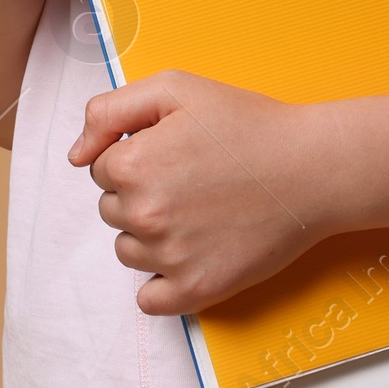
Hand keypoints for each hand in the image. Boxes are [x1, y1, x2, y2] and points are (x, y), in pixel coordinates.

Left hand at [68, 69, 328, 313]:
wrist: (313, 168)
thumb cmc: (248, 124)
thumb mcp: (176, 88)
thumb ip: (109, 111)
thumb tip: (75, 157)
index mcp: (131, 164)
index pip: (102, 168)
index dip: (137, 154)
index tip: (177, 152)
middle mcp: (143, 214)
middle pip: (112, 210)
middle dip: (142, 193)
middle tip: (193, 179)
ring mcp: (168, 257)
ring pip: (128, 251)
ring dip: (152, 235)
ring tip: (200, 211)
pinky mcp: (195, 290)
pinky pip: (149, 299)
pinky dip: (163, 282)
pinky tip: (191, 254)